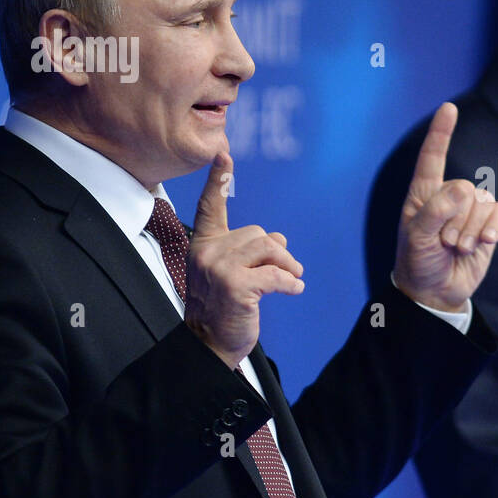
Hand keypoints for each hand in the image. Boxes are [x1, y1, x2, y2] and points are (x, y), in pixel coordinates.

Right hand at [184, 153, 304, 368]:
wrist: (208, 344)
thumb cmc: (223, 307)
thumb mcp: (232, 272)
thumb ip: (249, 250)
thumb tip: (280, 240)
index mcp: (203, 244)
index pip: (210, 206)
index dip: (218, 180)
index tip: (223, 154)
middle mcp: (206, 252)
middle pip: (258, 233)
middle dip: (277, 252)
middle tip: (286, 271)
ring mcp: (219, 269)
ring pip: (269, 249)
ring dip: (288, 265)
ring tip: (293, 279)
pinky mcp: (235, 287)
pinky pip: (277, 275)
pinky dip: (291, 283)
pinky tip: (294, 290)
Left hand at [393, 102, 497, 312]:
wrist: (436, 292)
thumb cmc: (418, 262)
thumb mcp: (417, 237)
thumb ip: (436, 211)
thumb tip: (465, 189)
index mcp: (424, 194)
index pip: (433, 157)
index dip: (441, 132)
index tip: (448, 108)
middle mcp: (449, 196)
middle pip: (465, 189)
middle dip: (456, 220)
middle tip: (444, 243)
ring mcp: (470, 210)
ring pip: (483, 203)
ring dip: (472, 230)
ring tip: (458, 249)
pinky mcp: (489, 224)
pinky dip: (493, 229)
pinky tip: (484, 243)